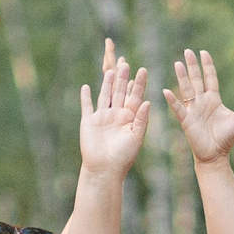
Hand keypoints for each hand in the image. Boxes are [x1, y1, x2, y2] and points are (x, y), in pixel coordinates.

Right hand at [79, 42, 149, 180]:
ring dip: (107, 84)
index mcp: (130, 118)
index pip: (135, 96)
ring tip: (111, 71)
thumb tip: (147, 101)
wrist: (105, 169)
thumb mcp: (136, 137)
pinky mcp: (89, 122)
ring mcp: (102, 117)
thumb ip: (142, 119)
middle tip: (126, 64)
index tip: (143, 70)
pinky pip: (87, 106)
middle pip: (120, 92)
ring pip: (105, 96)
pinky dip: (85, 97)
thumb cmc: (123, 157)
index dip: (138, 83)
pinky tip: (86, 87)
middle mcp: (116, 115)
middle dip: (123, 78)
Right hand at [165, 48, 233, 166]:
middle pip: (196, 80)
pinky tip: (166, 91)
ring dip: (182, 77)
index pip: (210, 78)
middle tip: (187, 50)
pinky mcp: (186, 120)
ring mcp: (193, 110)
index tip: (204, 52)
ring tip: (178, 63)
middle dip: (192, 66)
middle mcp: (202, 102)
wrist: (216, 155)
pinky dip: (172, 101)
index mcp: (214, 100)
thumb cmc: (226, 138)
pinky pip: (178, 108)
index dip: (207, 66)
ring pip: (186, 89)